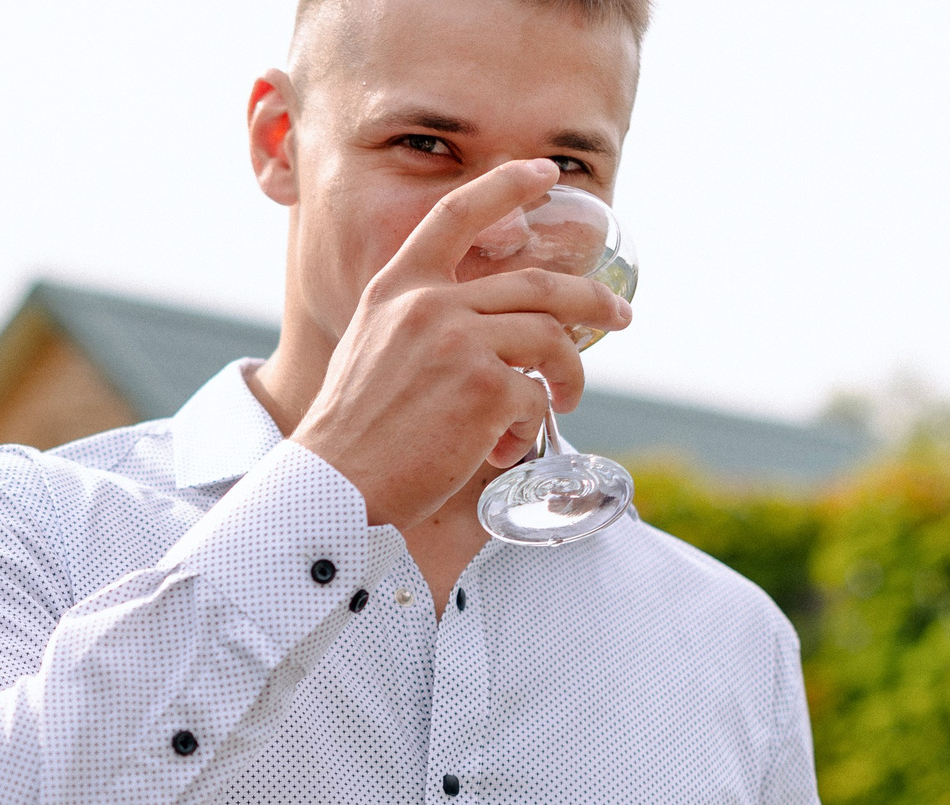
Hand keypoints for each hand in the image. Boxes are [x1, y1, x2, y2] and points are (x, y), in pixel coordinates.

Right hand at [289, 157, 633, 531]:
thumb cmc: (350, 433)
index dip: (507, 185)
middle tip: (619, 315)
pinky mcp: (485, 391)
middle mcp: (430, 304)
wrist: (331, 486)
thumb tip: (488, 329)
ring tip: (568, 396)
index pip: (457, 213)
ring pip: (550, 339)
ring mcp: (461, 344)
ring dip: (571, 370)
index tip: (547, 173)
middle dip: (592, 300)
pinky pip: (534, 398)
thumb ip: (419, 323)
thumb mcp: (370, 349)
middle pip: (538, 285)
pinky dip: (529, 426)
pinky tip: (503, 448)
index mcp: (397, 288)